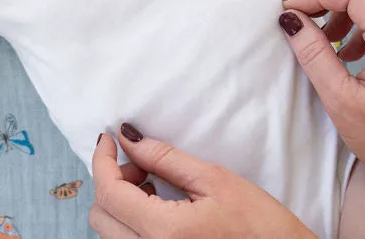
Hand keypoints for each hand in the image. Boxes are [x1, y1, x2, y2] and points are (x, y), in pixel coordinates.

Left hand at [90, 126, 315, 238]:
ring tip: (154, 186)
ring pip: (110, 232)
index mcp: (163, 233)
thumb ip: (166, 159)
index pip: (108, 193)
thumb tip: (128, 136)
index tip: (109, 138)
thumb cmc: (263, 228)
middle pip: (101, 214)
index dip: (102, 159)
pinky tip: (158, 210)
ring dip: (120, 202)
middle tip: (143, 163)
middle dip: (113, 180)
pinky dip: (130, 223)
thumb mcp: (216, 182)